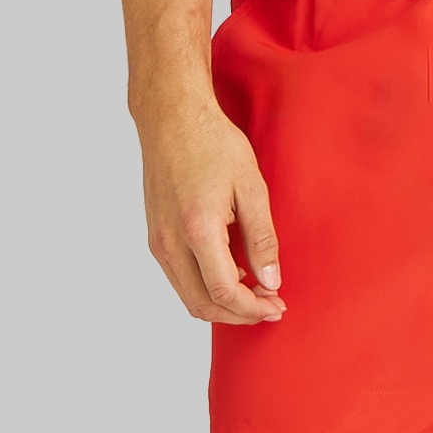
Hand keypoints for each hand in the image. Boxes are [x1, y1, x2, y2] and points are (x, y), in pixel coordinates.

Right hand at [136, 88, 285, 325]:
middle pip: (202, 305)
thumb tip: (271, 282)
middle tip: (270, 305)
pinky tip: (233, 272)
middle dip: (239, 315)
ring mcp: (158, 241)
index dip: (254, 308)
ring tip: (256, 293)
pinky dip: (206, 287)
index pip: (224, 292)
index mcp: (197, 229)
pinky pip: (180, 278)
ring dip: (222, 304)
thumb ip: (262, 239)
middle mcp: (170, 242)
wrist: (171, 118)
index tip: (277, 305)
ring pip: (188, 296)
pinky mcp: (155, 236)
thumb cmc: (213, 144)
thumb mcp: (251, 187)